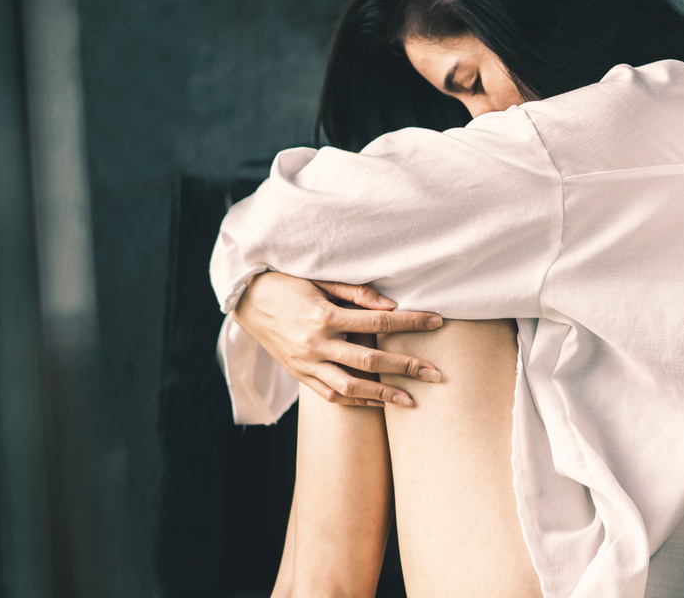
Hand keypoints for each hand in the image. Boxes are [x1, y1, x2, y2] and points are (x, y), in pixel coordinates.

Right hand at [232, 271, 443, 406]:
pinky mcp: (300, 375)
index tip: (437, 321)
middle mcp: (317, 344)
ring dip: (384, 395)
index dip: (411, 322)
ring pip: (351, 387)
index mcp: (326, 317)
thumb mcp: (320, 280)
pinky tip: (378, 403)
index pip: (379, 320)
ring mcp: (307, 364)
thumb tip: (392, 305)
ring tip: (412, 401)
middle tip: (436, 374)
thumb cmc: (288, 284)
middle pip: (370, 360)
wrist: (246, 301)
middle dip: (406, 367)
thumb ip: (356, 293)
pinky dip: (357, 402)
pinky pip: (331, 395)